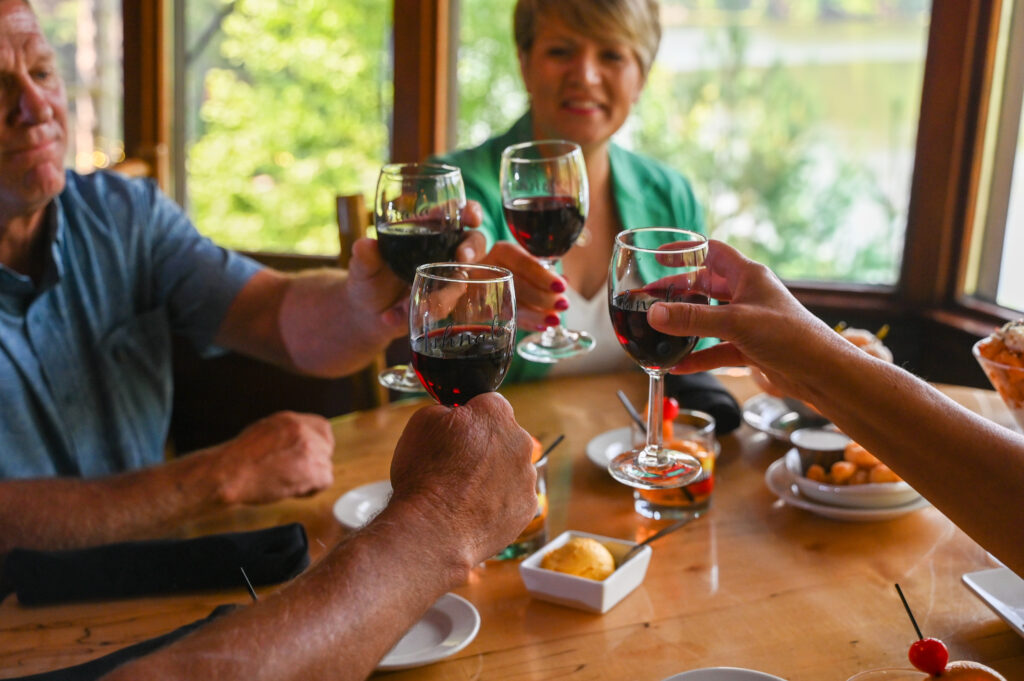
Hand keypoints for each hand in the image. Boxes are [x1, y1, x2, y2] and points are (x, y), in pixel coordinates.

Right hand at [205, 411, 334, 505]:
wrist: (228, 474)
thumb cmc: (237, 461)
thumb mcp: (262, 432)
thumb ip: (285, 435)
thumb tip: (296, 445)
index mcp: (290, 420)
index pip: (322, 427)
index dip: (318, 445)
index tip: (310, 457)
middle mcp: (302, 430)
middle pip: (327, 448)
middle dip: (315, 463)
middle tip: (296, 474)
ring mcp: (309, 448)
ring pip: (326, 466)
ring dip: (311, 478)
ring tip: (287, 483)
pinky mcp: (312, 469)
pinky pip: (325, 481)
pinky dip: (311, 490)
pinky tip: (291, 490)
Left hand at [346, 200, 485, 336]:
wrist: (366, 313)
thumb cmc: (368, 279)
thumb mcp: (363, 267)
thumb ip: (365, 256)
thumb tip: (364, 245)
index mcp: (427, 231)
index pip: (456, 213)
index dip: (469, 211)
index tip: (473, 218)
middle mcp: (444, 252)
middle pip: (474, 243)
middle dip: (472, 250)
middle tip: (462, 260)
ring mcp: (447, 279)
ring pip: (463, 279)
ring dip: (448, 293)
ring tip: (426, 305)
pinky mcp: (444, 304)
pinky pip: (446, 308)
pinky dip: (425, 312)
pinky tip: (397, 316)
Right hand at [388, 392, 536, 568]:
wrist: (433, 531)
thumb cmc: (424, 475)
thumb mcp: (422, 423)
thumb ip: (446, 410)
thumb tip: (455, 415)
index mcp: (495, 414)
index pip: (487, 404)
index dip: (467, 418)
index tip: (454, 433)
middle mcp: (519, 441)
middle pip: (502, 437)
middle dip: (483, 447)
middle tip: (454, 466)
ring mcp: (526, 477)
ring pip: (509, 469)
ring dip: (491, 476)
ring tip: (461, 494)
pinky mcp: (527, 508)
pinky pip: (512, 498)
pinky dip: (497, 503)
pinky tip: (472, 511)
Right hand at [480, 241, 566, 330]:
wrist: (485, 276)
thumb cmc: (514, 267)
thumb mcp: (527, 261)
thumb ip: (544, 270)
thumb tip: (565, 281)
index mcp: (503, 251)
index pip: (524, 263)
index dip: (543, 276)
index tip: (562, 287)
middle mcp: (490, 268)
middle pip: (517, 285)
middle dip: (543, 298)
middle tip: (563, 305)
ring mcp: (481, 289)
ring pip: (510, 305)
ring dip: (536, 315)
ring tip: (555, 320)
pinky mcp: (478, 308)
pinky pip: (504, 319)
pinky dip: (526, 323)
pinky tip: (541, 326)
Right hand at [646, 240, 850, 403]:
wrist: (821, 372)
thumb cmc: (790, 336)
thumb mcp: (736, 323)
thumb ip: (693, 319)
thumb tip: (654, 314)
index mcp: (748, 276)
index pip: (712, 252)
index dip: (686, 251)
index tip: (659, 256)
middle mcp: (747, 295)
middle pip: (705, 286)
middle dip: (677, 292)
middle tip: (650, 299)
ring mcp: (748, 322)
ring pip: (708, 319)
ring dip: (685, 325)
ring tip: (658, 329)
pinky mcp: (749, 348)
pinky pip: (715, 349)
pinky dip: (697, 356)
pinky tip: (677, 365)